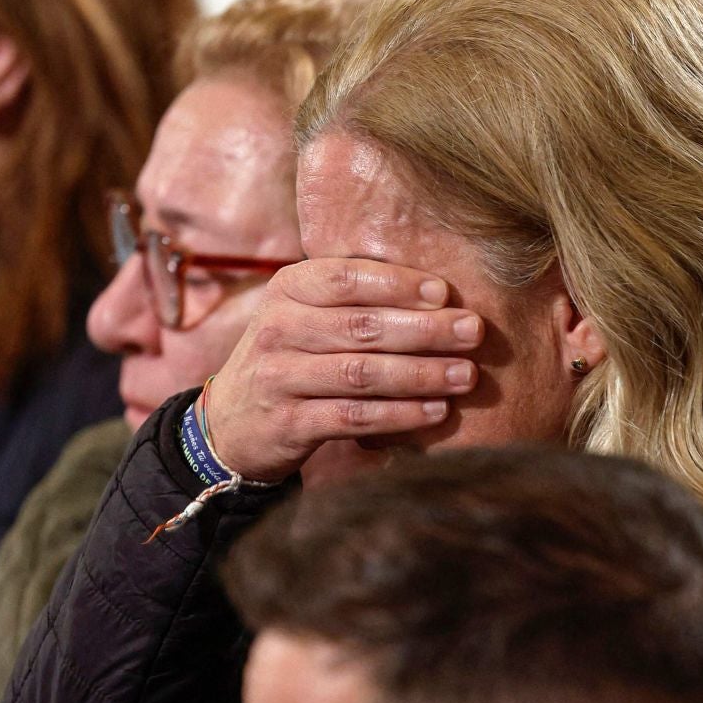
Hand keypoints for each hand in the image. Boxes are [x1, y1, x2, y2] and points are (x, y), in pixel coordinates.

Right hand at [204, 258, 483, 481]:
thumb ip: (351, 299)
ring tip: (466, 376)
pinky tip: (435, 412)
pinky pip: (354, 417)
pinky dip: (400, 415)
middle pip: (362, 326)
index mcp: (287, 289)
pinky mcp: (289, 424)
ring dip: (421, 375)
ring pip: (362, 373)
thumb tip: (436, 293)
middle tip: (473, 332)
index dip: (399, 284)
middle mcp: (279, 329)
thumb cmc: (289, 360)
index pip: (347, 278)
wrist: (229, 425)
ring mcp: (280, 377)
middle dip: (425, 330)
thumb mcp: (303, 316)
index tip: (445, 293)